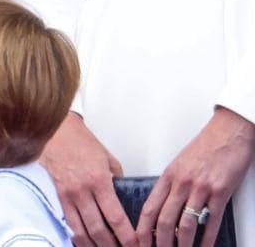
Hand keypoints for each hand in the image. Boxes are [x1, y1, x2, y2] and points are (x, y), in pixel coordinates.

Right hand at [40, 112, 136, 246]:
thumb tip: (124, 198)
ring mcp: (68, 195)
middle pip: (99, 230)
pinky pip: (69, 223)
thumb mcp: (107, 158)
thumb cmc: (82, 142)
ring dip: (95, 246)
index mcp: (99, 181)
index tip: (137, 245)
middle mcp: (83, 191)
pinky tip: (87, 243)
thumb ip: (116, 180)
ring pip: (82, 231)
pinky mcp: (58, 196)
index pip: (115, 218)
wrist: (55, 131)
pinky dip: (78, 237)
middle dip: (113, 246)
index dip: (127, 236)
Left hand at [136, 107, 254, 246]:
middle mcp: (182, 183)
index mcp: (168, 176)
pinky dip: (207, 238)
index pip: (149, 208)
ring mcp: (201, 188)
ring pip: (187, 223)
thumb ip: (171, 185)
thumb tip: (164, 209)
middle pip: (165, 220)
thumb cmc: (204, 147)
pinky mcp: (221, 192)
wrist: (228, 132)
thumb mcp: (179, 164)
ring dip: (183, 244)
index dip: (142, 229)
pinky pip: (212, 221)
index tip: (138, 242)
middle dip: (160, 242)